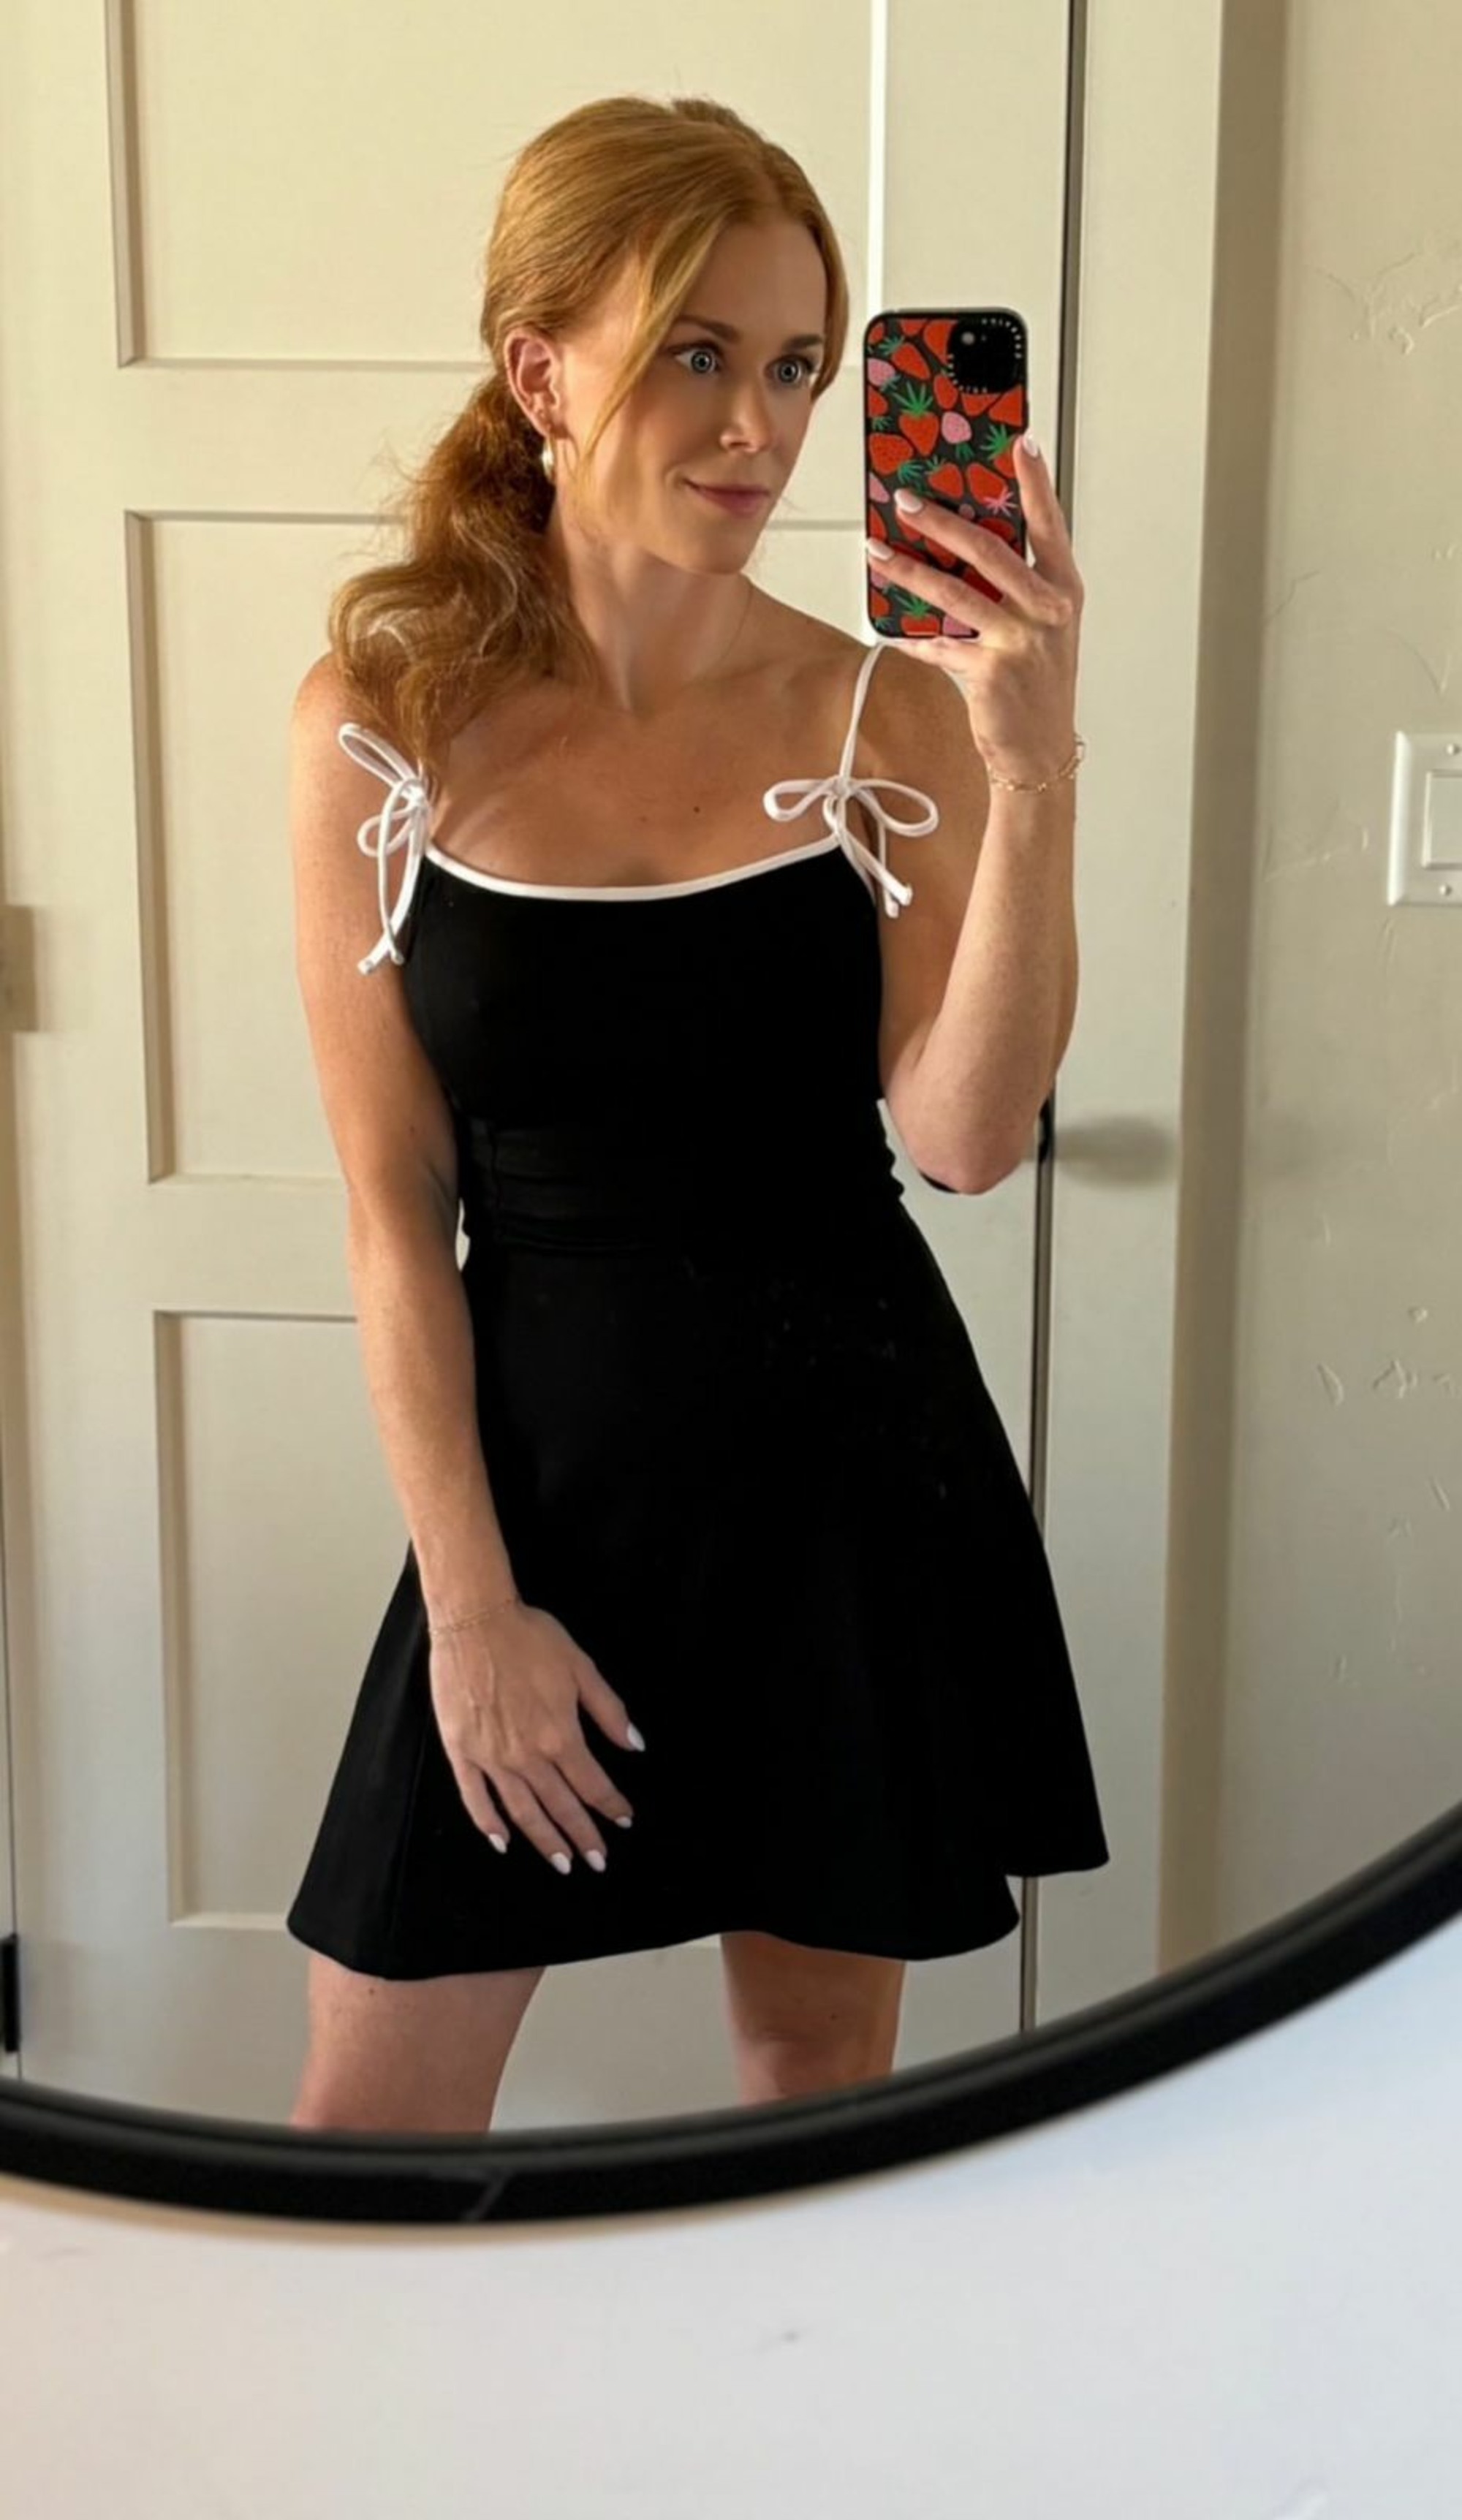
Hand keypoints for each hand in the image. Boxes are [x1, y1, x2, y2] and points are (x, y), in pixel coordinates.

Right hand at [428, 1600, 640, 1873]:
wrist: (475, 1620)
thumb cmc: (530, 1638)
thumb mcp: (581, 1668)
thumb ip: (609, 1711)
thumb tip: (635, 1745)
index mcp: (560, 1735)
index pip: (592, 1784)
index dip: (611, 1805)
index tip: (625, 1821)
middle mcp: (527, 1756)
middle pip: (560, 1806)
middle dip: (583, 1836)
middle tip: (598, 1860)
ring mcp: (491, 1758)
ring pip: (521, 1811)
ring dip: (544, 1840)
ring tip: (561, 1863)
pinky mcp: (460, 1752)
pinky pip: (475, 1797)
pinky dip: (489, 1824)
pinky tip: (502, 1843)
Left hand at [866, 435, 1083, 785]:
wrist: (1041, 749)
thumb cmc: (1038, 683)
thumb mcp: (1042, 628)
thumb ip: (1015, 587)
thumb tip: (961, 547)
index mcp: (1065, 589)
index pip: (1049, 524)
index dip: (1035, 482)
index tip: (1019, 442)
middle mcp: (1047, 610)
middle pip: (988, 549)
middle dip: (941, 519)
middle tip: (905, 498)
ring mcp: (1019, 640)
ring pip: (953, 592)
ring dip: (907, 569)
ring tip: (875, 549)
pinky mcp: (988, 671)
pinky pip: (938, 645)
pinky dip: (910, 637)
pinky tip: (888, 627)